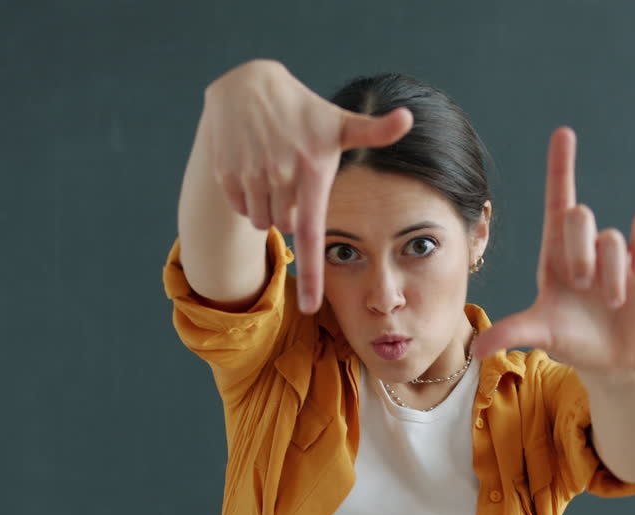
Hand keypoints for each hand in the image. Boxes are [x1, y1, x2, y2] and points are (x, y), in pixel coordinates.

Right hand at [201, 60, 412, 312]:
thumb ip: (374, 131)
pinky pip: (241, 208)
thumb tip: (409, 119)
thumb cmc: (303, 110)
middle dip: (292, 213)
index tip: (309, 308)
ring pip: (262, 221)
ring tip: (275, 173)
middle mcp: (280, 176)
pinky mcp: (225, 174)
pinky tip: (255, 170)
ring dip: (269, 208)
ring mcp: (249, 175)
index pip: (311, 234)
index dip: (310, 275)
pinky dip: (249, 199)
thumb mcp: (338, 121)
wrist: (247, 87)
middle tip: (294, 180)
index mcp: (312, 171)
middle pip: (286, 227)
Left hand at [471, 127, 634, 377]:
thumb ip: (510, 334)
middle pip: (580, 215)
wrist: (610, 359)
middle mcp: (585, 243)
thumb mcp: (539, 334)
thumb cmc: (569, 339)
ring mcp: (616, 251)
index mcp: (555, 251)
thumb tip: (476, 349)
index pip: (559, 198)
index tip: (563, 132)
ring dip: (609, 274)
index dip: (561, 165)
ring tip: (610, 302)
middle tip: (581, 284)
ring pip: (613, 236)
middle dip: (579, 251)